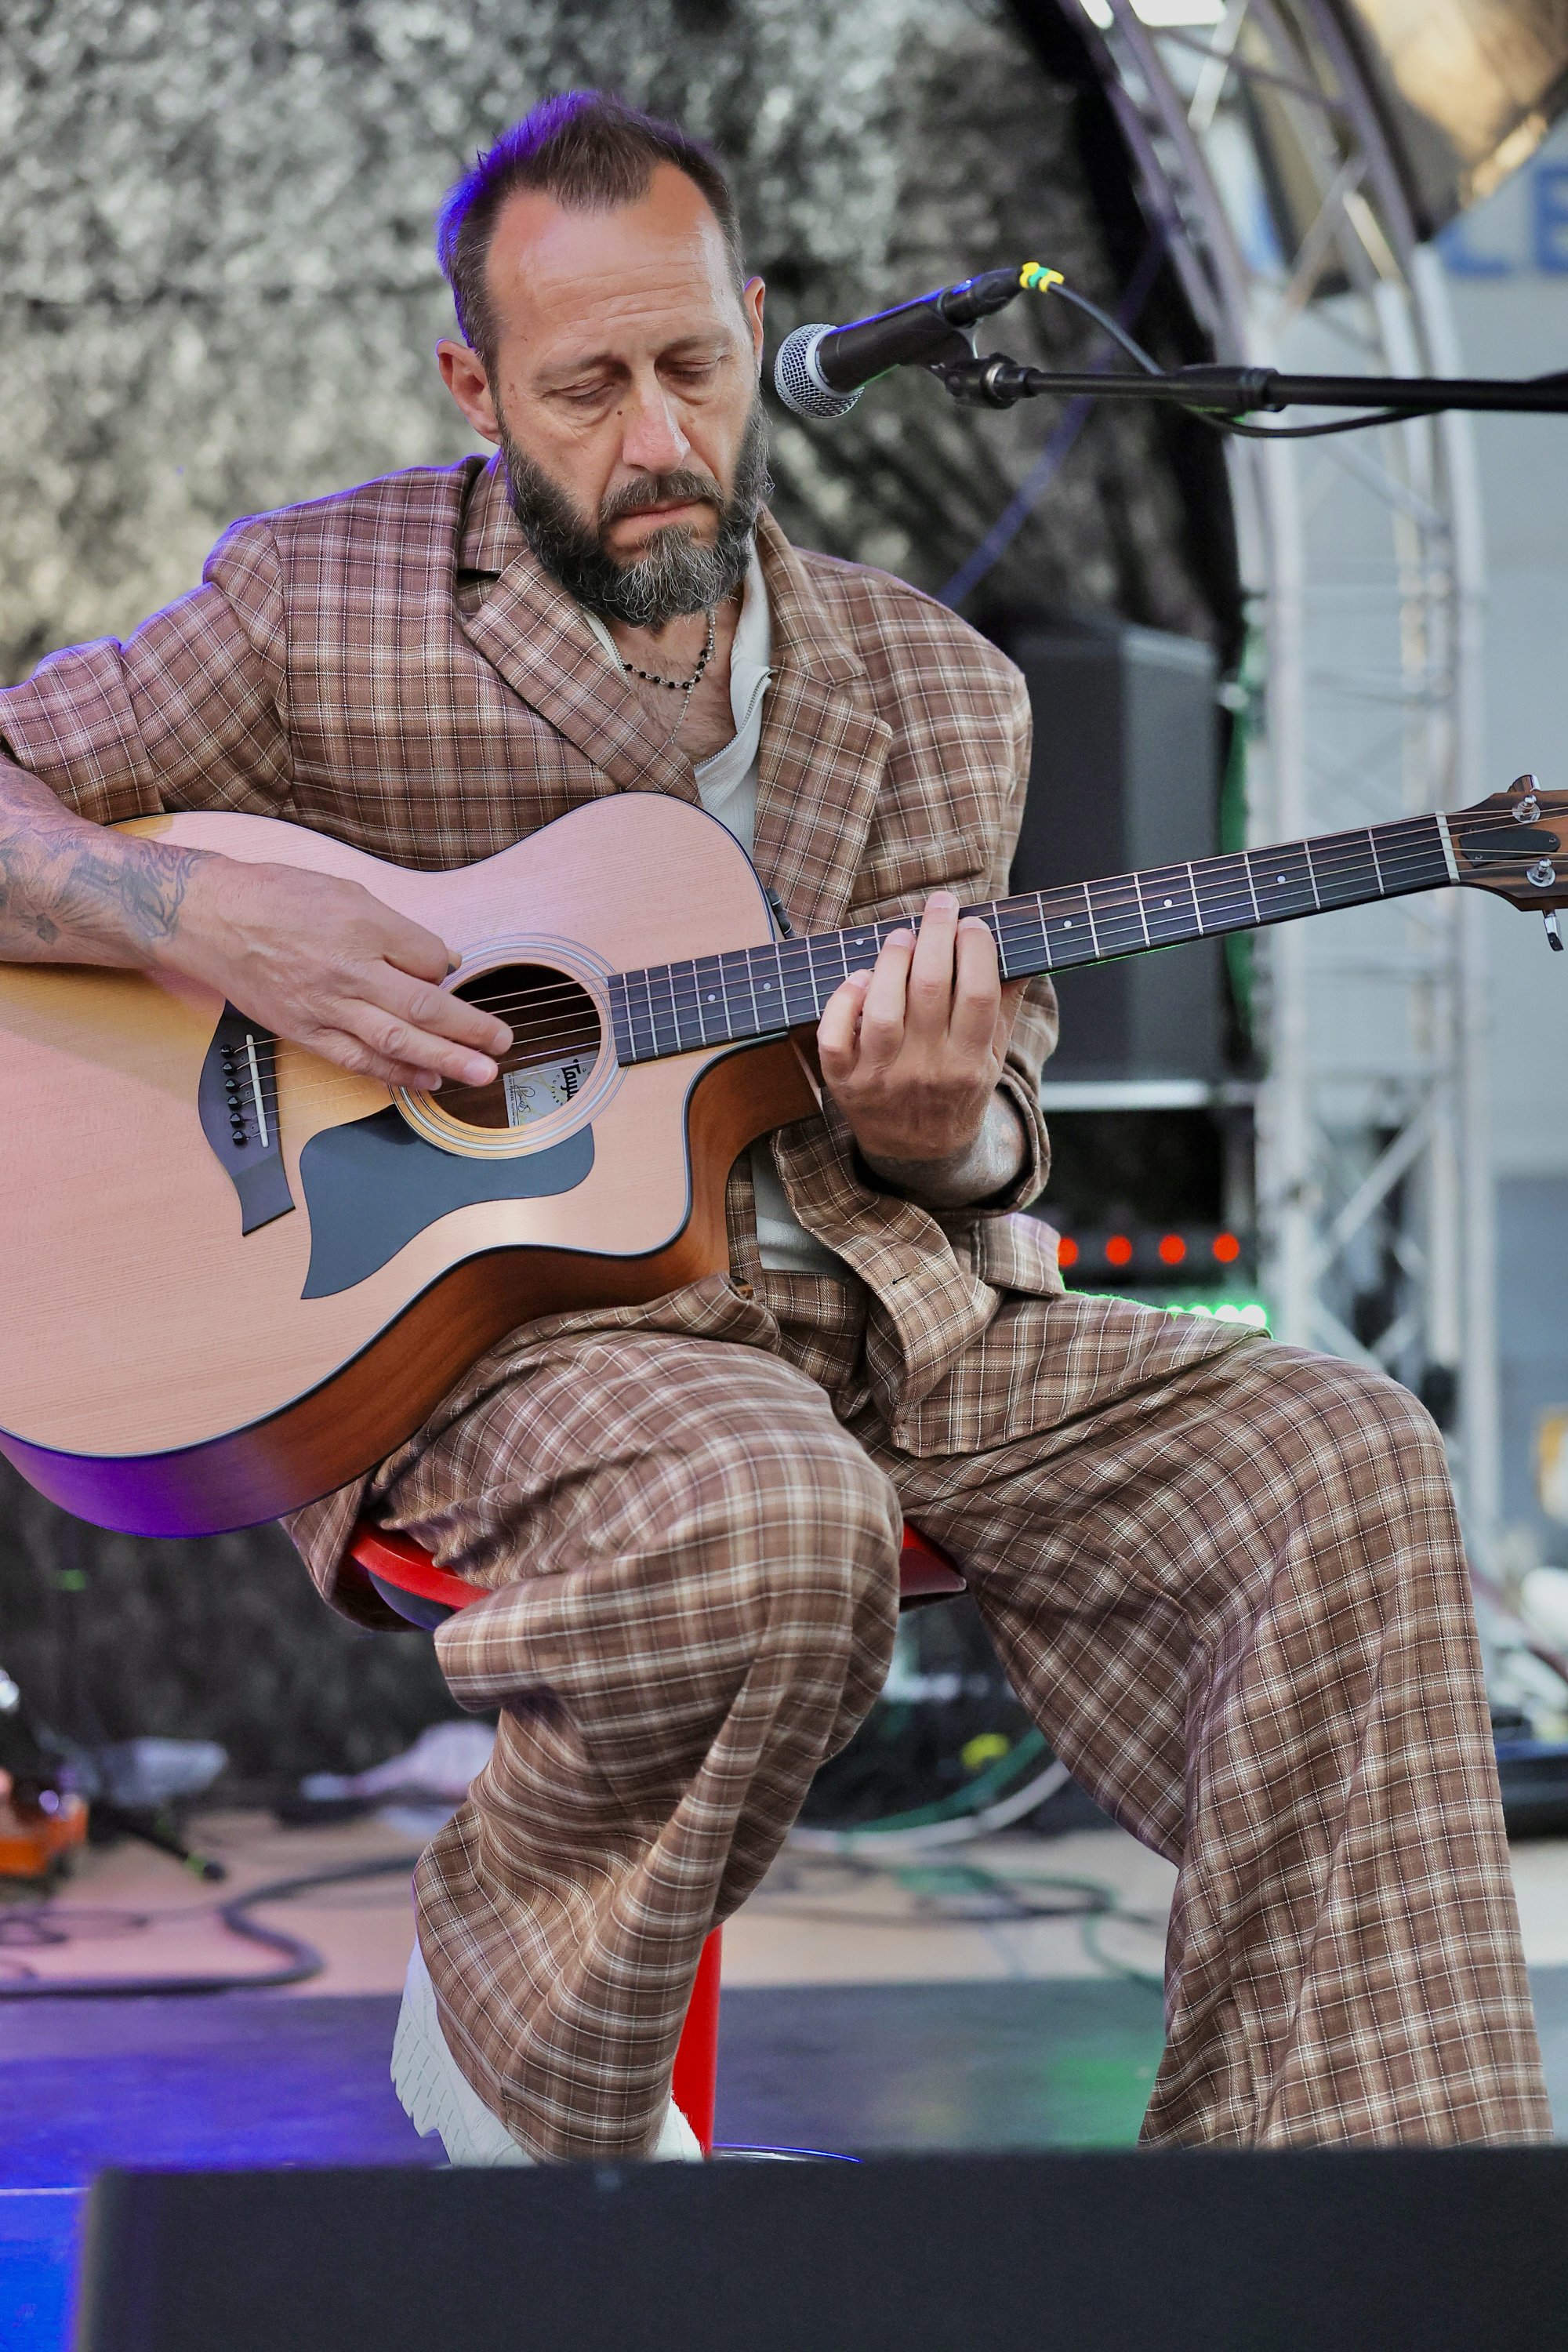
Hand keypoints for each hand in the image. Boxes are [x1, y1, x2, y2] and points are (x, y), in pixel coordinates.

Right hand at [159, 857, 510, 1091]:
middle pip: (422, 1007)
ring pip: (395, 1041)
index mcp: (362, 927)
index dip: (449, 971)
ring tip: (480, 1073)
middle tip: (503, 1044)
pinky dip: (394, 1073)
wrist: (211, 919)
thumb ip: (398, 930)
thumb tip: (444, 961)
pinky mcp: (305, 1030)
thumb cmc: (278, 897)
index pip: (427, 959)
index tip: (457, 975)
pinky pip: (356, 1059)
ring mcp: (325, 1006)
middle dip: (469, 1029)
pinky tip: (423, 1080)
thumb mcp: (346, 892)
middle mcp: (348, 971)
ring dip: (443, 1060)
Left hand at [817, 891, 1026, 1167]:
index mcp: (970, 1063)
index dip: (976, 950)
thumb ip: (1003, 1005)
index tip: (973, 923)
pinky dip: (843, 1001)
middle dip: (936, 935)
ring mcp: (882, 1076)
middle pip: (931, 989)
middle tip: (940, 906)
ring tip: (901, 937)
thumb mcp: (992, 1057)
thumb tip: (1016, 948)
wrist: (919, 1153)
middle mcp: (927, 1070)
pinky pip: (836, 1036)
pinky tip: (860, 978)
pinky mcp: (844, 1080)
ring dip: (892, 961)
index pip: (979, 994)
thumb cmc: (957, 1091)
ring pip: (883, 1008)